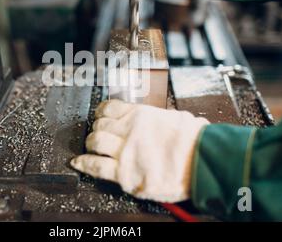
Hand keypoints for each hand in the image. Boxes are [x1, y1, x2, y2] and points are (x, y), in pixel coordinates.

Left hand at [71, 100, 209, 202]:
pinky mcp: (124, 173)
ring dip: (90, 145)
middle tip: (98, 135)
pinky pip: (96, 166)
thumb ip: (157, 119)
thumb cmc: (195, 140)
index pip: (110, 108)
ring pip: (94, 142)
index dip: (102, 112)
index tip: (100, 116)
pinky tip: (78, 163)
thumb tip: (153, 122)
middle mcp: (128, 129)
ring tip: (90, 148)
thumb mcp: (175, 118)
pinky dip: (84, 164)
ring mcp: (124, 151)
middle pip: (99, 125)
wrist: (203, 161)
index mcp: (140, 114)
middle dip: (96, 129)